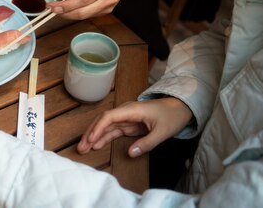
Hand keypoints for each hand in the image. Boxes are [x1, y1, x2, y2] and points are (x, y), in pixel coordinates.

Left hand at [48, 0, 125, 19]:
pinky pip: (89, 15)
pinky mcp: (106, 11)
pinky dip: (76, 13)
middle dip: (65, 12)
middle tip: (52, 10)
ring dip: (69, 14)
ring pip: (85, 16)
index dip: (68, 4)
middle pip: (84, 11)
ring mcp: (109, 7)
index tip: (53, 5)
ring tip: (57, 10)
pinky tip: (68, 9)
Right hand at [77, 98, 192, 157]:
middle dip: (91, 134)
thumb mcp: (163, 132)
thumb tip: (130, 153)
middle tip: (81, 147)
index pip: (109, 117)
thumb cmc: (172, 117)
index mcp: (131, 110)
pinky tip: (96, 146)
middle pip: (103, 121)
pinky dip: (103, 138)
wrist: (180, 108)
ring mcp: (125, 119)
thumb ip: (147, 143)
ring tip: (83, 149)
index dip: (98, 128)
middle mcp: (125, 113)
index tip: (90, 139)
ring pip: (105, 127)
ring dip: (94, 137)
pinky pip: (112, 131)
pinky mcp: (128, 125)